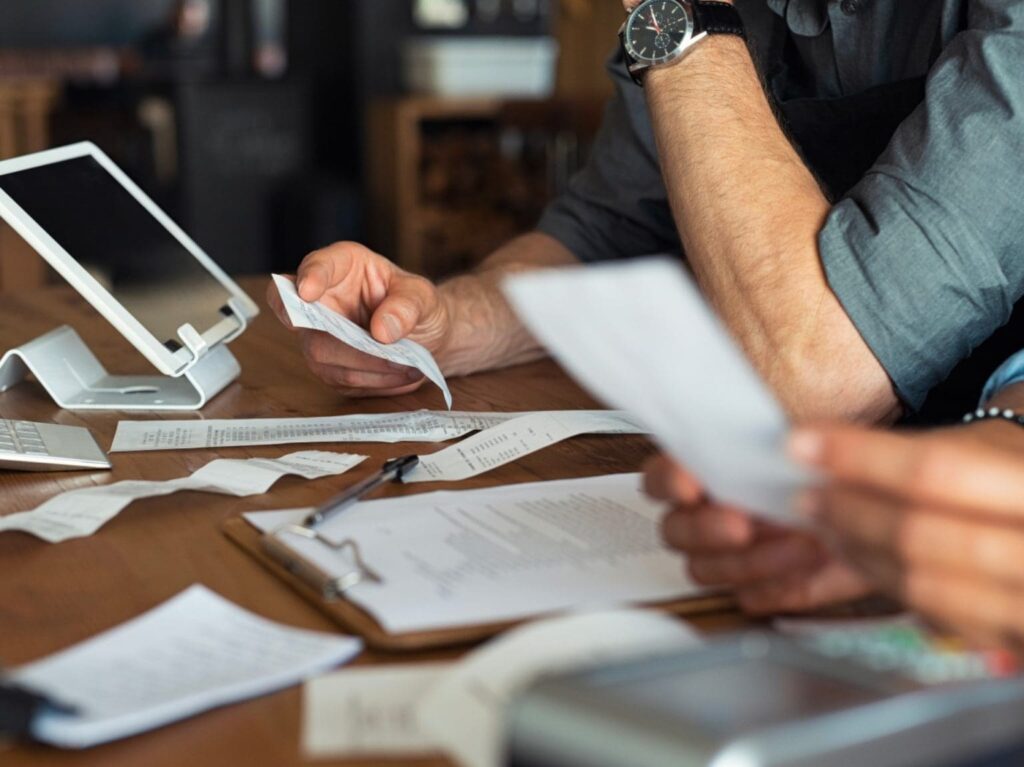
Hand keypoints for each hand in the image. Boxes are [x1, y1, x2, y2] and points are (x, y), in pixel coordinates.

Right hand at [267, 241, 450, 397]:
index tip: (308, 292)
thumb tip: (382, 330)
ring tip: (408, 366)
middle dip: (347, 343)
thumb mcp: (423, 296)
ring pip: (322, 358)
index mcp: (342, 266)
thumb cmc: (418, 305)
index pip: (315, 266)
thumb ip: (407, 306)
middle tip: (390, 349)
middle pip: (307, 322)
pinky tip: (400, 375)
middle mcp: (322, 300)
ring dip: (368, 367)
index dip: (309, 277)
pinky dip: (374, 382)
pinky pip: (342, 380)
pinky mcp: (329, 367)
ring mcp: (319, 336)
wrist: (426, 337)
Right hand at [644, 454, 870, 614]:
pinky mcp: (759, 588)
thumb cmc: (834, 469)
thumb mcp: (813, 440)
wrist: (877, 506)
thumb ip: (786, 439)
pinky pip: (748, 598)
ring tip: (800, 542)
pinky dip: (777, 585)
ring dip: (750, 560)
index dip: (669, 482)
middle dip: (706, 529)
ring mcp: (728, 556)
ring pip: (705, 570)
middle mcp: (707, 516)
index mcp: (705, 471)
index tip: (691, 485)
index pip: (660, 478)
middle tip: (742, 524)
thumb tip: (782, 442)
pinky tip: (808, 567)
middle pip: (674, 532)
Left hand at [793, 423, 1023, 649]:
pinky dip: (886, 584)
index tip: (801, 444)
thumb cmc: (1005, 468)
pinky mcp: (1013, 636)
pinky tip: (860, 559)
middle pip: (918, 534)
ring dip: (857, 552)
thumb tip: (813, 450)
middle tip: (807, 498)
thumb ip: (902, 454)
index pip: (935, 471)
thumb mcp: (974, 445)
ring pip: (919, 583)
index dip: (859, 457)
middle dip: (849, 513)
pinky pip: (933, 617)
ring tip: (826, 527)